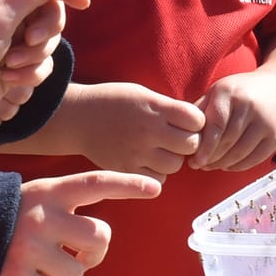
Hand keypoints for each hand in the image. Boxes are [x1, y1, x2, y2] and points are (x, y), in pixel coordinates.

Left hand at [0, 0, 90, 132]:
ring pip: (48, 46)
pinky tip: (8, 81)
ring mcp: (11, 45)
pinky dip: (29, 75)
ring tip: (9, 67)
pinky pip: (40, 68)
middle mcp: (8, 19)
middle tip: (29, 42)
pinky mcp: (13, 70)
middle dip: (47, 31)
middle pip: (51, 15)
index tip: (84, 4)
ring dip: (35, 58)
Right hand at [0, 170, 161, 275]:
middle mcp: (43, 216)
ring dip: (63, 274)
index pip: (96, 183)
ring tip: (37, 263)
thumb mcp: (33, 199)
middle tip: (71, 251)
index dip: (128, 184)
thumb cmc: (6, 219)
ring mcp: (29, 247)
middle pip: (99, 238)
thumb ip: (65, 208)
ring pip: (77, 273)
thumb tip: (99, 238)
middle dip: (93, 251)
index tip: (156, 189)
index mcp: (49, 191)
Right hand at [69, 82, 206, 177]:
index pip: (196, 120)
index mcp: (155, 108)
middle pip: (190, 145)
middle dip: (188, 142)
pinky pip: (157, 181)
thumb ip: (168, 108)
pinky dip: (158, 173)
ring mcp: (137, 152)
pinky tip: (149, 162)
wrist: (79, 117)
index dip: (195, 121)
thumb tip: (197, 124)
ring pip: (175, 165)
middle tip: (176, 138)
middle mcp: (148, 130)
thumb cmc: (114, 102)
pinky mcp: (126, 170)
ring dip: (173, 159)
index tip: (186, 121)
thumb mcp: (144, 94)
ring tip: (161, 150)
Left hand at [194, 69, 275, 171]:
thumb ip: (200, 110)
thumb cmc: (239, 94)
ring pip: (240, 152)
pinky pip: (255, 158)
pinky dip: (239, 166)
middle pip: (227, 141)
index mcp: (229, 92)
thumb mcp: (218, 93)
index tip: (194, 161)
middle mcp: (250, 105)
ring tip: (211, 166)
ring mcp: (266, 121)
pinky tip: (228, 165)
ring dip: (223, 164)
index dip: (204, 146)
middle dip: (211, 157)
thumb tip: (180, 134)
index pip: (215, 125)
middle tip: (200, 165)